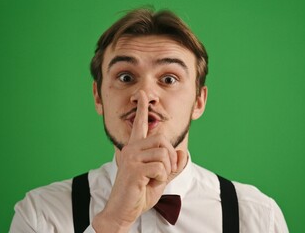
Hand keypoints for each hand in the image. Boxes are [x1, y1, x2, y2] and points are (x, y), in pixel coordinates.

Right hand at [92, 91, 187, 232]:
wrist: (123, 210)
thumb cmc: (139, 193)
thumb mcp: (160, 177)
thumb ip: (171, 165)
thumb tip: (182, 153)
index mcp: (135, 148)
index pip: (139, 124)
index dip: (142, 108)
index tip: (142, 94)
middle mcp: (131, 149)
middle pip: (162, 140)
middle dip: (170, 157)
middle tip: (164, 172)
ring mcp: (131, 157)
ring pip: (163, 154)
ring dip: (166, 170)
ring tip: (155, 179)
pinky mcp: (134, 169)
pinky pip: (160, 168)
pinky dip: (161, 178)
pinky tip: (150, 183)